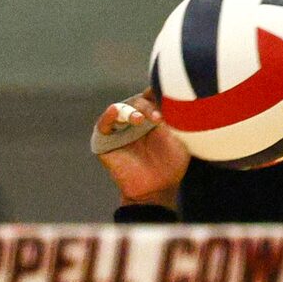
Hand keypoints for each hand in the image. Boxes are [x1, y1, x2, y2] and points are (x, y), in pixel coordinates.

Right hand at [94, 90, 188, 207]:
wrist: (157, 191)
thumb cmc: (171, 166)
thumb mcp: (179, 137)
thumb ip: (176, 116)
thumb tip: (175, 93)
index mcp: (152, 116)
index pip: (151, 95)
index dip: (157, 91)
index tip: (167, 95)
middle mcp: (135, 120)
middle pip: (138, 100)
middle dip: (147, 106)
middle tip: (158, 118)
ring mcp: (120, 130)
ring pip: (122, 109)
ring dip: (131, 111)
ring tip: (140, 120)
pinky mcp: (105, 142)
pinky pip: (103, 124)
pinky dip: (108, 115)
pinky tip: (114, 110)